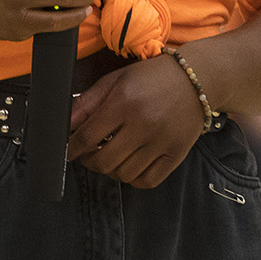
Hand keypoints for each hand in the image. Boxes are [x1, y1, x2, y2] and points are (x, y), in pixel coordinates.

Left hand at [65, 55, 204, 186]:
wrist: (195, 79)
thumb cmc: (150, 78)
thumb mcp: (115, 80)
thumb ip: (87, 102)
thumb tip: (65, 122)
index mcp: (123, 103)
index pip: (88, 136)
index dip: (72, 148)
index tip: (68, 150)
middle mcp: (142, 125)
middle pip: (104, 161)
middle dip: (89, 161)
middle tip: (89, 154)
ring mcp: (160, 142)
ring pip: (124, 174)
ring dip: (110, 170)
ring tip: (110, 157)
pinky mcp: (175, 155)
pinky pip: (147, 181)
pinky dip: (133, 179)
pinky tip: (129, 165)